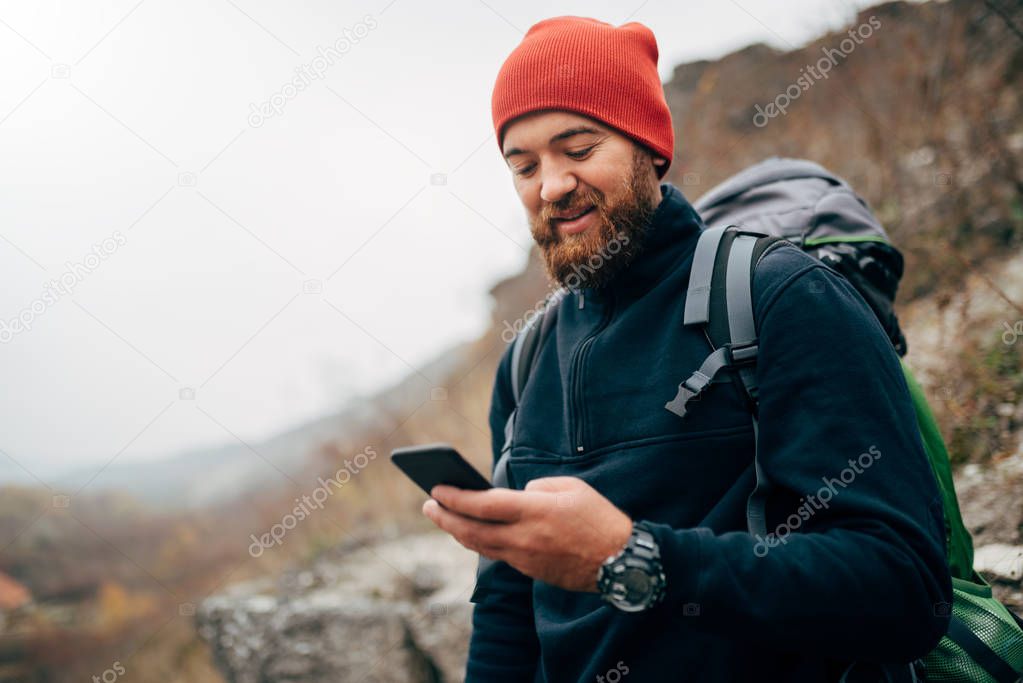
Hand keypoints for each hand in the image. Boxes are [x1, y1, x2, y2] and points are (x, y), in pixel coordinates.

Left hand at [422, 476, 632, 592]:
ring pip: (480, 547)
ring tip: (443, 518)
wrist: (621, 562)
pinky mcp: (531, 571)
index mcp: (534, 511)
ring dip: (457, 532)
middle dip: (445, 517)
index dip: (455, 497)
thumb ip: (539, 487)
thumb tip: (517, 495)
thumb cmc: (599, 518)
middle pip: (472, 530)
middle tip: (427, 506)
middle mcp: (524, 537)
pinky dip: (480, 543)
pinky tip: (473, 533)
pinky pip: (498, 555)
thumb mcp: (572, 488)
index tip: (436, 489)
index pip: (482, 504)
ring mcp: (525, 558)